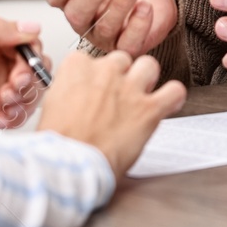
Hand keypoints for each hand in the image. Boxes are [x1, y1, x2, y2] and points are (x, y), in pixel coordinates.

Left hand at [0, 18, 49, 128]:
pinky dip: (13, 118)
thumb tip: (33, 27)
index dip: (30, 60)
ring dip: (22, 103)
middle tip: (9, 94)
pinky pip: (17, 111)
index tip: (20, 75)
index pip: (27, 43)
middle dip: (28, 84)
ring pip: (29, 92)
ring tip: (2, 110)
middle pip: (33, 68)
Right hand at [38, 51, 186, 176]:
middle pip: (121, 60)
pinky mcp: (149, 109)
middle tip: (116, 99)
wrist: (70, 167)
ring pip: (148, 66)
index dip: (93, 78)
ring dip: (147, 80)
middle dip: (121, 77)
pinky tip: (167, 106)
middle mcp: (106, 72)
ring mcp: (130, 88)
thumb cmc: (59, 145)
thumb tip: (77, 96)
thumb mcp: (52, 107)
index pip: (90, 59)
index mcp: (77, 68)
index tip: (93, 91)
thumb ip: (69, 92)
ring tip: (140, 98)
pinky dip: (173, 98)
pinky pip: (174, 91)